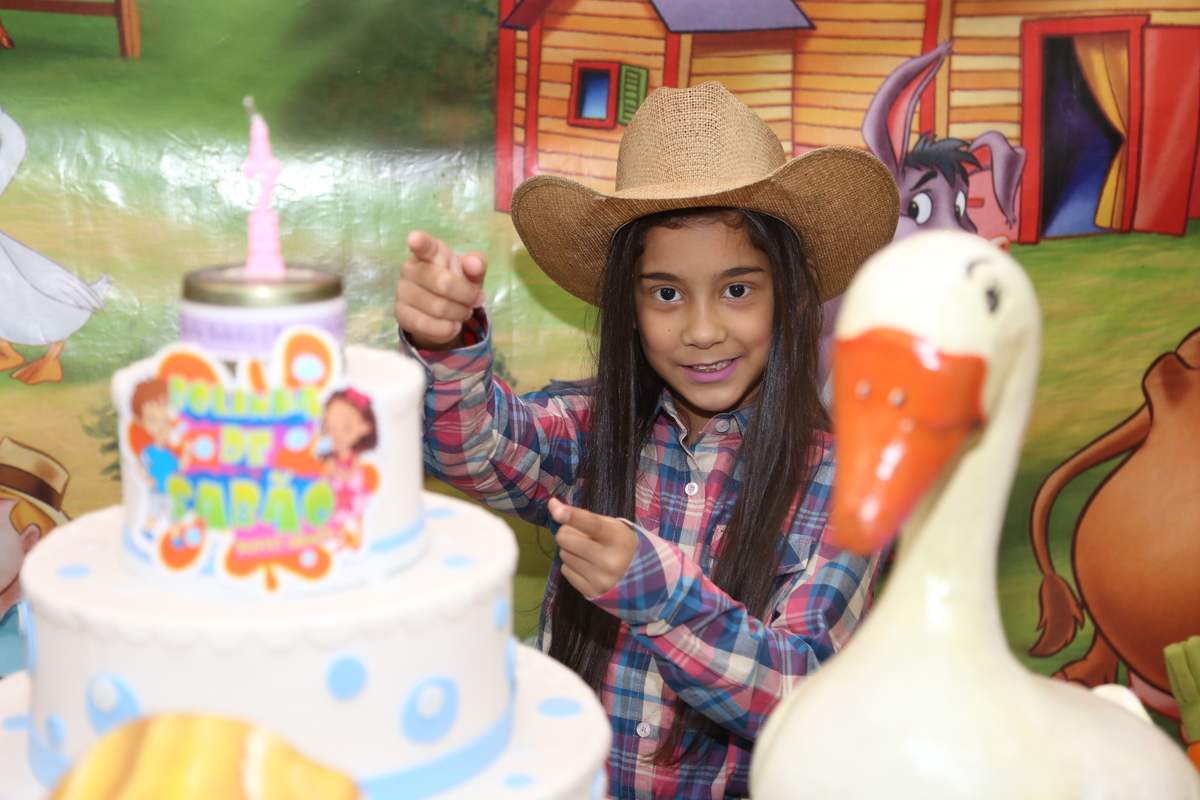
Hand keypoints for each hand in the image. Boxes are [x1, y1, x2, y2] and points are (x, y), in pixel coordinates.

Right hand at [394, 230, 487, 350]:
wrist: (444, 312)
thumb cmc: (458, 283)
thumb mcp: (472, 274)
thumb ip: (477, 265)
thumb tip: (473, 263)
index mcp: (430, 252)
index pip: (424, 245)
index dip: (419, 242)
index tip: (415, 239)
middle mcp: (410, 268)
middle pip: (443, 283)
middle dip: (466, 296)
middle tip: (475, 300)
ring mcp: (402, 290)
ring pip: (438, 307)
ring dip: (459, 313)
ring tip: (463, 312)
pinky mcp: (400, 313)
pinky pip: (426, 324)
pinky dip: (446, 328)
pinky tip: (453, 325)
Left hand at [548, 498, 638, 598]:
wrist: (641, 578)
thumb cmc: (621, 544)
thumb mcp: (611, 526)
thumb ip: (583, 516)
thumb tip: (553, 505)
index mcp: (618, 539)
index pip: (592, 525)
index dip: (573, 516)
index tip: (556, 509)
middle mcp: (609, 561)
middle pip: (566, 539)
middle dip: (567, 533)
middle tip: (580, 536)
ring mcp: (600, 579)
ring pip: (563, 555)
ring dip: (570, 550)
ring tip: (586, 553)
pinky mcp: (590, 592)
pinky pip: (565, 570)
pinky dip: (572, 565)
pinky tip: (587, 567)